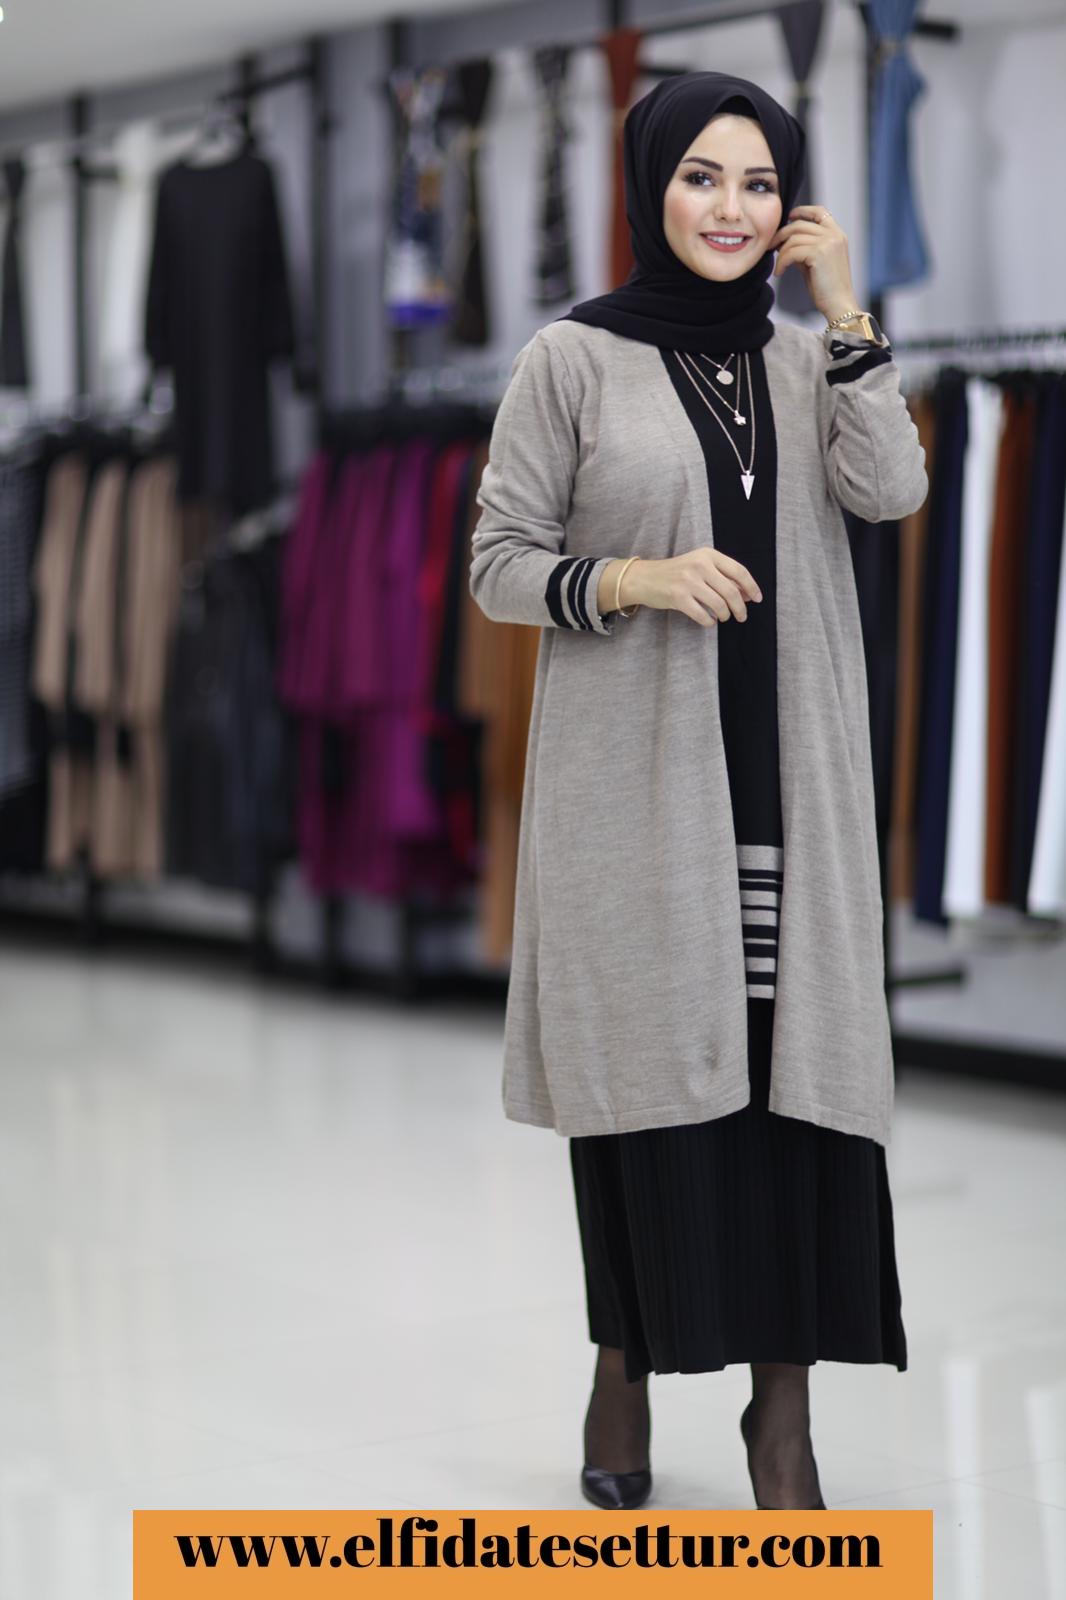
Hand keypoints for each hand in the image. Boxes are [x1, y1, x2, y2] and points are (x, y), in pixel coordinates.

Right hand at [628, 549, 762, 628]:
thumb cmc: (676, 573)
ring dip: (725, 615)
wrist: (644, 578)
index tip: (757, 599)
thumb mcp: (700, 566)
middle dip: (740, 608)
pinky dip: (709, 622)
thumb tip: (748, 594)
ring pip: (719, 605)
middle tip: (742, 617)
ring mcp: (688, 581)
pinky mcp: (678, 597)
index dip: (752, 587)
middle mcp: (699, 565)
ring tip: (724, 617)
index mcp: (708, 555)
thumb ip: (723, 576)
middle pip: (731, 591)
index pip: (739, 571)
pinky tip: (709, 621)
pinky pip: (703, 615)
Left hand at [769, 205, 856, 322]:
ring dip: (781, 253)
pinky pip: (791, 252)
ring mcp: (828, 242)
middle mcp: (834, 235)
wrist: (839, 305)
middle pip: (800, 224)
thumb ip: (805, 248)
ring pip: (793, 238)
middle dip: (781, 235)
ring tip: (779, 267)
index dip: (803, 211)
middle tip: (771, 247)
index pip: (820, 212)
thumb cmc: (826, 288)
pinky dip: (781, 262)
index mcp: (837, 235)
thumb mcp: (815, 262)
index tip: (789, 217)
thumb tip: (784, 240)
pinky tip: (780, 272)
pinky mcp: (819, 253)